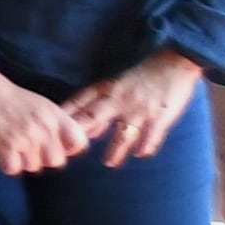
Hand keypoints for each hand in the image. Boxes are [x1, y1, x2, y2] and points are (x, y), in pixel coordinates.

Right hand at [0, 65, 93, 175]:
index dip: (68, 149)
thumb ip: (57, 125)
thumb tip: (68, 148)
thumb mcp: (43, 106)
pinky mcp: (6, 144)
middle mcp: (45, 128)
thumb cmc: (11, 98)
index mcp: (56, 117)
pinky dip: (5, 164)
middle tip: (27, 147)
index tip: (55, 145)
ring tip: (11, 145)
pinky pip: (12, 169)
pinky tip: (1, 151)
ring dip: (21, 160)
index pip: (79, 143)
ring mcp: (26, 137)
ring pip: (32, 167)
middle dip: (42, 158)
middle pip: (56, 161)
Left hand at [67, 48, 207, 166]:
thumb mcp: (117, 84)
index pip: (79, 102)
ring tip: (108, 162)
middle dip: (78, 133)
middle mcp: (119, 99)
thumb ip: (100, 105)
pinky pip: (151, 135)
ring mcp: (139, 109)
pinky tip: (140, 154)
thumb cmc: (144, 74)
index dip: (64, 116)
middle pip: (93, 117)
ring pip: (122, 133)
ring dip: (114, 149)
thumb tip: (87, 131)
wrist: (175, 61)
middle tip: (68, 150)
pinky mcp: (161, 117)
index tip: (49, 129)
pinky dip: (145, 146)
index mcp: (107, 88)